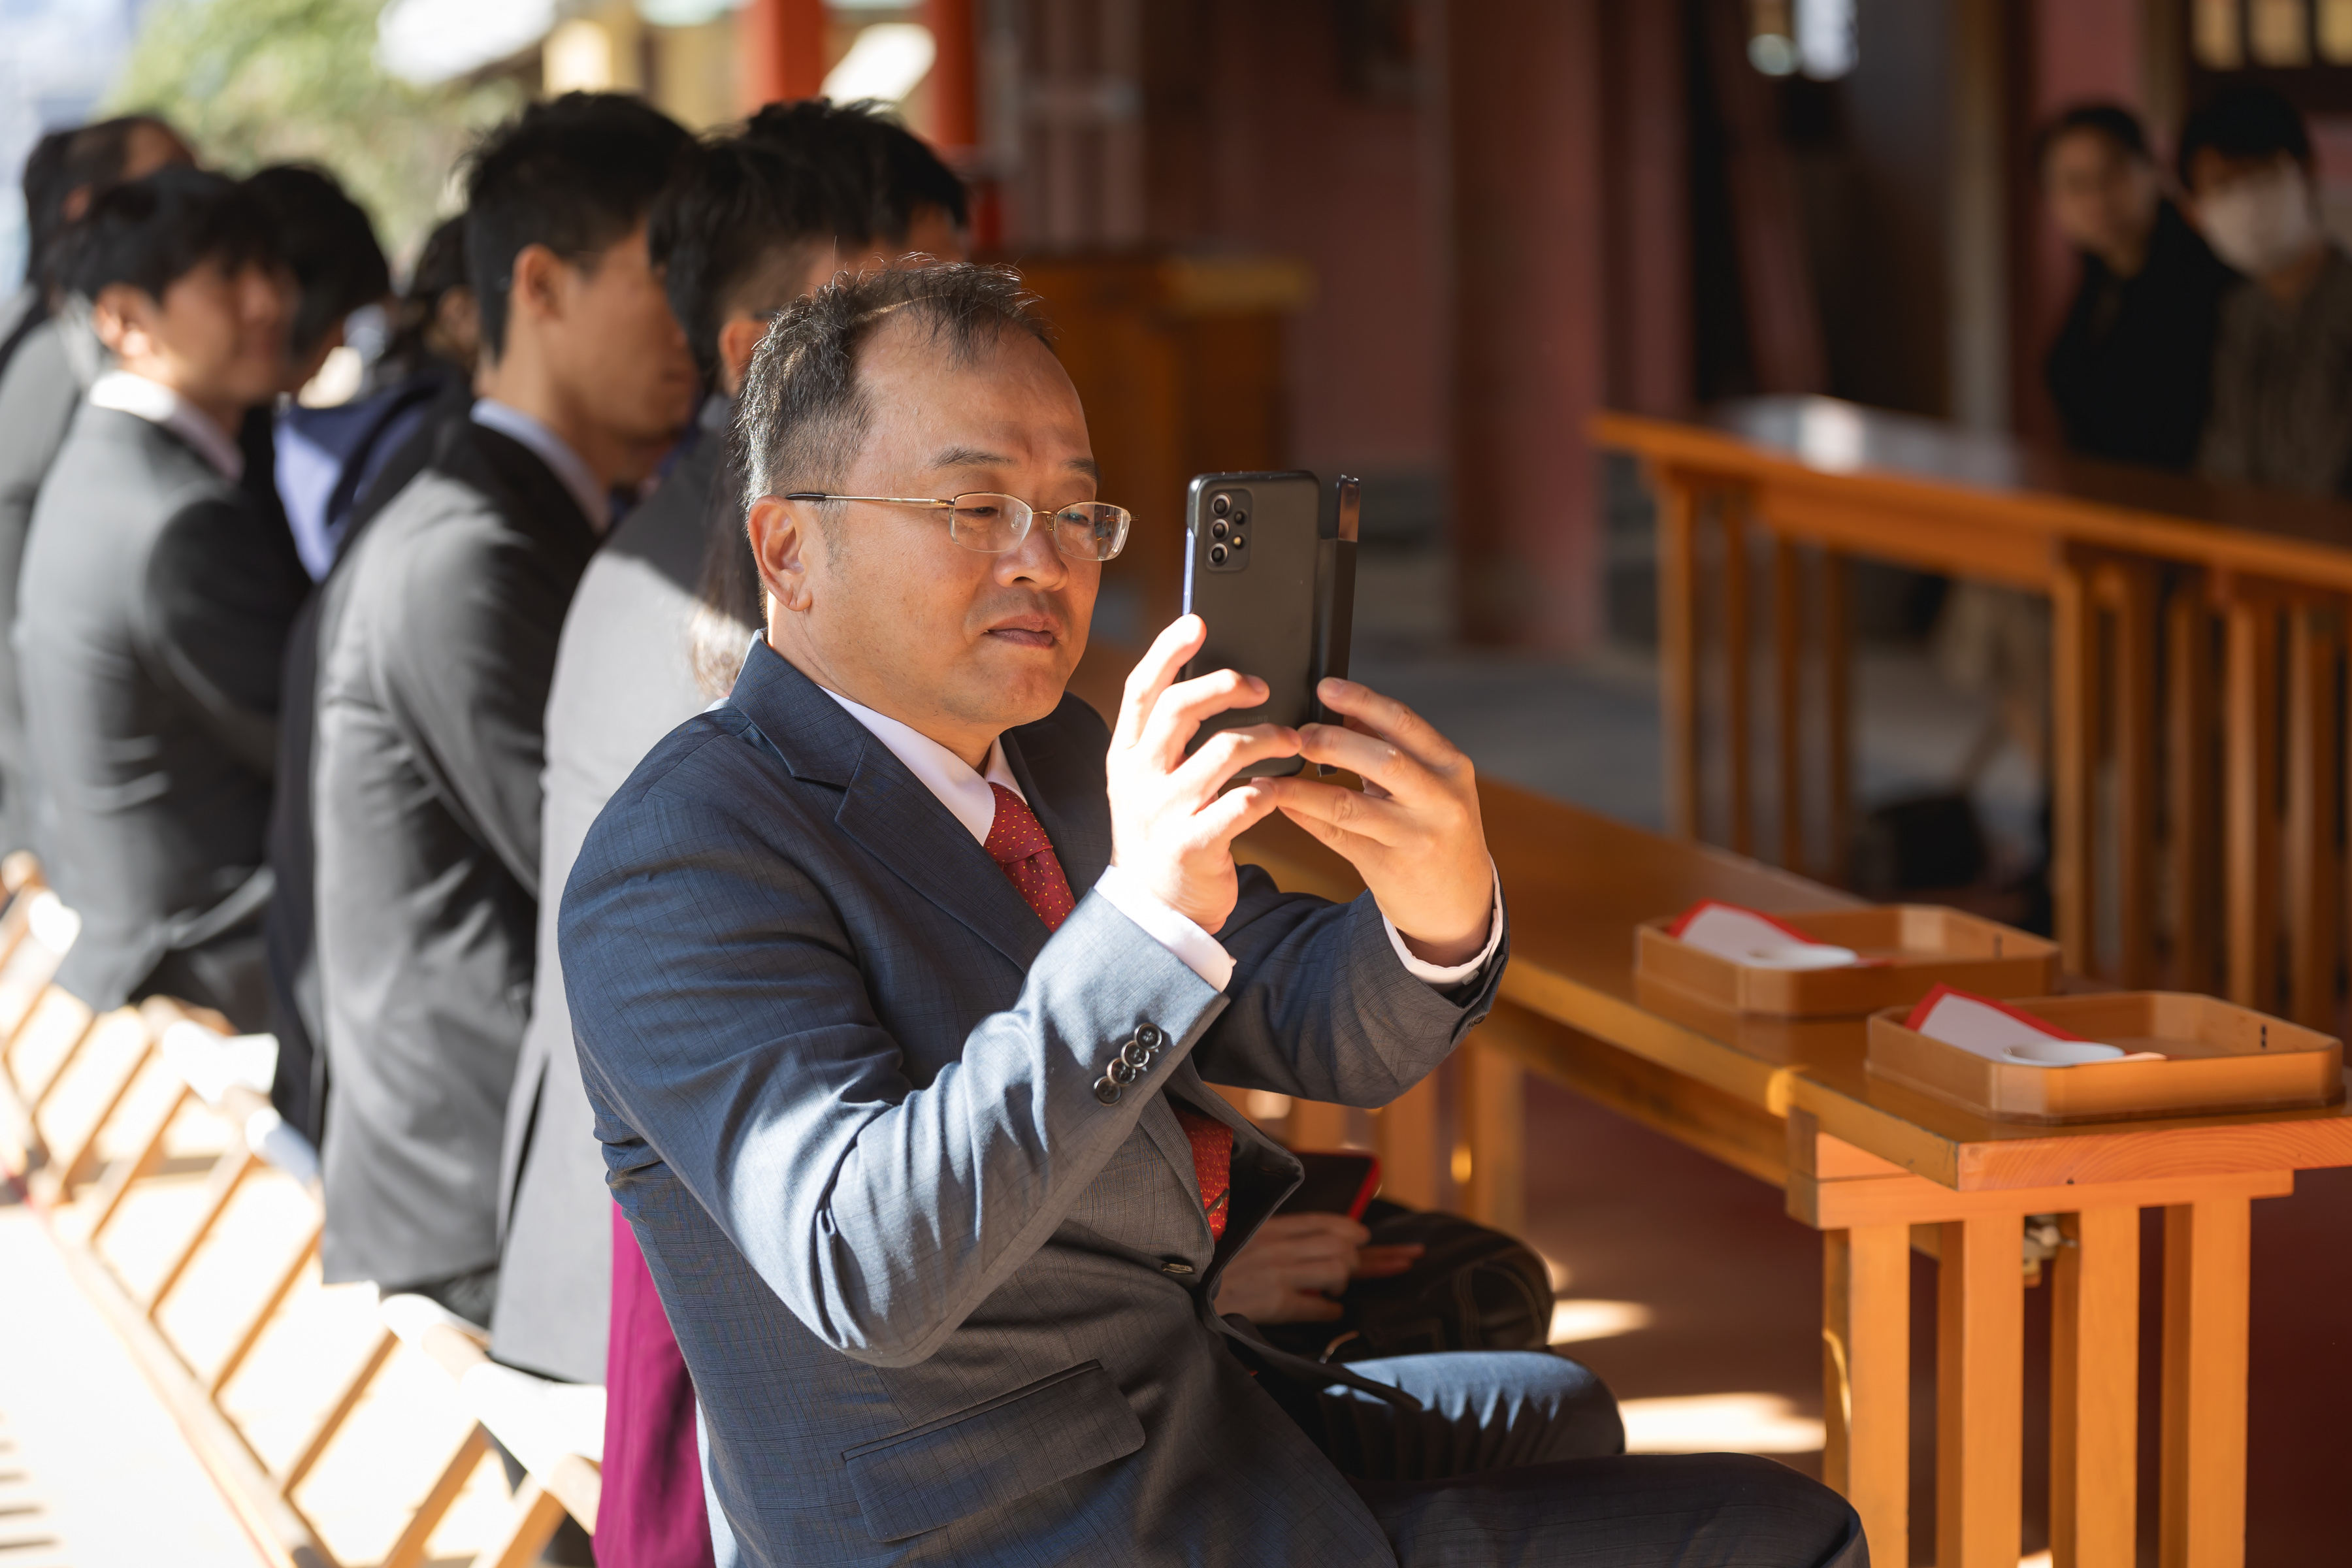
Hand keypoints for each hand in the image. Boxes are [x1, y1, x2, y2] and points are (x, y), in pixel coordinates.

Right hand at [1108, 616, 1302, 932]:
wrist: (1154, 911)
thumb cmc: (1162, 833)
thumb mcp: (1148, 781)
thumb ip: (1167, 737)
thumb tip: (1210, 678)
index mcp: (1126, 755)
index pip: (1142, 689)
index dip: (1168, 650)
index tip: (1198, 622)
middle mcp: (1138, 778)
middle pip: (1180, 708)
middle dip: (1226, 685)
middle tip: (1262, 685)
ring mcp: (1162, 812)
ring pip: (1224, 751)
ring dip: (1268, 738)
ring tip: (1291, 740)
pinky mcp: (1191, 844)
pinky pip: (1243, 802)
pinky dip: (1271, 790)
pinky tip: (1281, 789)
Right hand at [1211, 1213, 1423, 1322]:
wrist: (1183, 1289)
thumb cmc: (1213, 1266)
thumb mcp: (1243, 1239)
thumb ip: (1275, 1239)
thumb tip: (1311, 1244)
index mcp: (1270, 1227)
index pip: (1324, 1222)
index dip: (1354, 1230)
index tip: (1370, 1238)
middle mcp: (1277, 1245)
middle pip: (1340, 1244)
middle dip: (1364, 1259)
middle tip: (1367, 1270)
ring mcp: (1277, 1271)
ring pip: (1337, 1268)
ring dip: (1345, 1283)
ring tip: (1338, 1292)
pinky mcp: (1273, 1300)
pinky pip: (1319, 1307)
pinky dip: (1331, 1311)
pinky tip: (1331, 1313)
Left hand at [1256, 680, 1493, 964]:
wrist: (1459, 901)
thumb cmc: (1437, 829)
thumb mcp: (1430, 783)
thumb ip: (1391, 747)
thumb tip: (1344, 710)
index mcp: (1450, 766)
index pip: (1404, 722)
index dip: (1361, 701)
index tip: (1325, 687)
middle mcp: (1440, 799)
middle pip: (1383, 760)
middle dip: (1333, 742)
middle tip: (1295, 735)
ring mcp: (1415, 836)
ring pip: (1350, 805)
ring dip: (1303, 788)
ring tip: (1272, 774)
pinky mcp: (1389, 867)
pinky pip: (1337, 836)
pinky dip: (1305, 817)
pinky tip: (1281, 803)